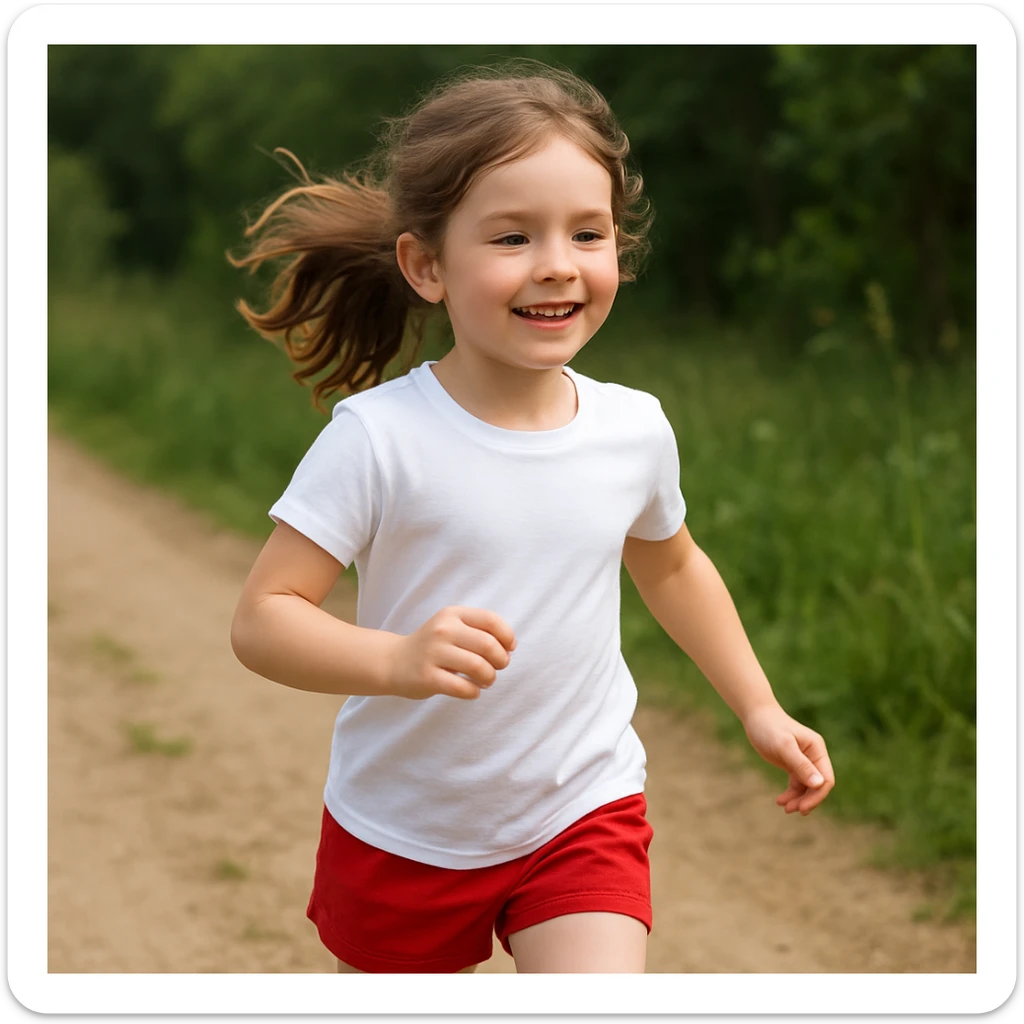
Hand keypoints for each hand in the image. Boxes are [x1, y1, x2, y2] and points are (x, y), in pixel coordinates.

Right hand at [386, 605, 516, 700]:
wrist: (393, 661)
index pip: (491, 620)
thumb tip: (509, 647)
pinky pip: (463, 687)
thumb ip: (478, 630)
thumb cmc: (432, 646)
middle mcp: (442, 630)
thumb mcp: (451, 626)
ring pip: (478, 667)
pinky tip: (471, 690)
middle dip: (501, 660)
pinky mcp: (427, 677)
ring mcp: (433, 653)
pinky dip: (474, 692)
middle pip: (488, 645)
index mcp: (452, 614)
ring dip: (490, 678)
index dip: (507, 636)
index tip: (509, 649)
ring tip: (485, 681)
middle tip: (498, 668)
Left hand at [741, 702, 834, 814]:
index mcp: (817, 750)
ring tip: (784, 807)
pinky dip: (791, 794)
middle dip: (806, 800)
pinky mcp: (792, 764)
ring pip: (806, 787)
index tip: (803, 808)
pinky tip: (780, 800)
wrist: (756, 716)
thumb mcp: (784, 746)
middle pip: (817, 786)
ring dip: (798, 799)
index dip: (817, 796)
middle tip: (789, 810)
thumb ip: (801, 765)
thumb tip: (819, 784)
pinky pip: (796, 784)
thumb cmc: (769, 728)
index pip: (826, 779)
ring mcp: (804, 761)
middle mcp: (814, 756)